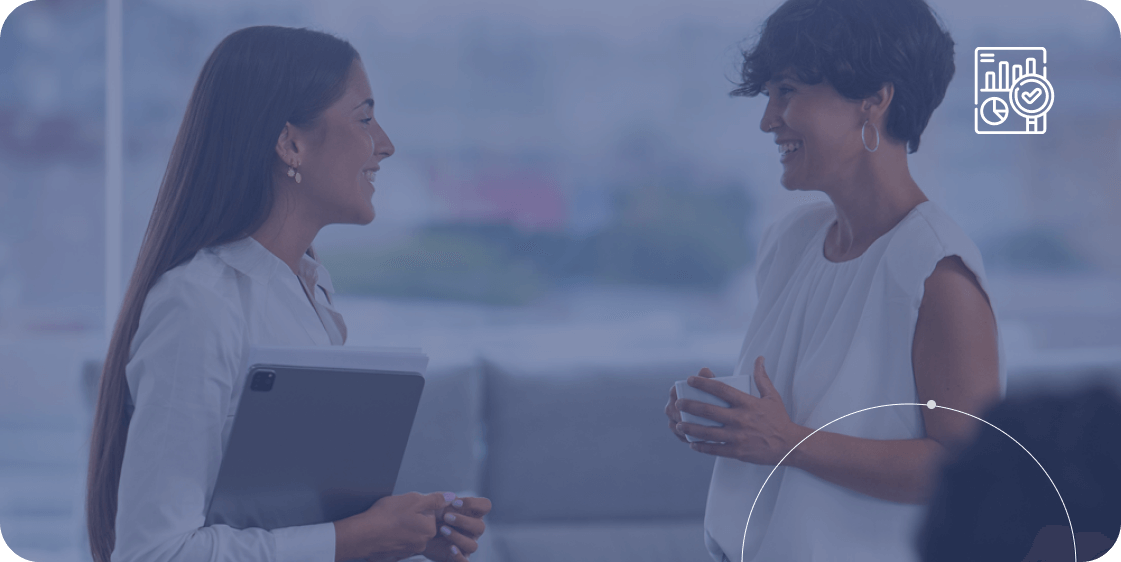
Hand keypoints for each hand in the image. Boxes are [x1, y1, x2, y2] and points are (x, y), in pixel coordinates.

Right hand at [334, 491, 451, 561]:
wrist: (362, 535)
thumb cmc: (387, 516)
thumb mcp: (414, 500)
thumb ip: (434, 499)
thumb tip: (451, 497)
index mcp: (429, 530)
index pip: (429, 514)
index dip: (417, 507)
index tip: (405, 506)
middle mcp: (421, 544)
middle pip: (419, 525)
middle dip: (409, 518)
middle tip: (395, 514)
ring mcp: (407, 552)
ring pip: (407, 534)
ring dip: (400, 528)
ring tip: (387, 522)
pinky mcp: (393, 556)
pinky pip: (395, 543)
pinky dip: (390, 538)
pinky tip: (382, 532)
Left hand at [421, 496, 491, 561]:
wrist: (417, 532)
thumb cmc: (429, 515)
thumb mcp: (433, 504)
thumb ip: (441, 499)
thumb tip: (451, 497)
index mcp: (471, 513)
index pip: (485, 506)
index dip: (473, 503)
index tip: (455, 503)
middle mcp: (472, 529)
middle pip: (480, 527)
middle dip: (463, 521)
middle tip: (446, 517)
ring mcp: (466, 544)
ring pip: (473, 545)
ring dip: (458, 537)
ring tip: (442, 530)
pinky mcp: (458, 557)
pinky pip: (465, 561)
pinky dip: (459, 556)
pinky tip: (450, 548)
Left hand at [676, 356, 805, 465]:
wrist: (790, 445)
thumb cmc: (779, 419)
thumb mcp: (772, 396)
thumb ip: (762, 377)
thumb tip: (759, 358)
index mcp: (747, 403)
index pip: (721, 390)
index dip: (703, 383)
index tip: (690, 380)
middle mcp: (740, 419)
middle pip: (709, 411)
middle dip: (690, 406)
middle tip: (678, 404)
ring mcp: (738, 436)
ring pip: (708, 432)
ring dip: (690, 428)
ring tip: (679, 425)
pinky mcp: (738, 452)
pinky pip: (715, 449)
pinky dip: (702, 447)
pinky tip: (692, 444)